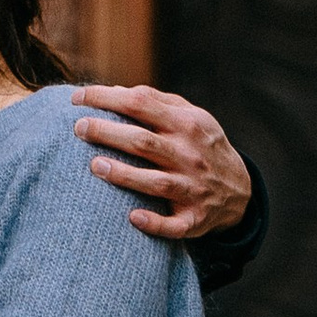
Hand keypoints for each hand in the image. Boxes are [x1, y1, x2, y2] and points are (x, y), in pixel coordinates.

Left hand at [69, 82, 251, 241]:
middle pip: (143, 142)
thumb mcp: (192, 116)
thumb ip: (156, 102)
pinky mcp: (194, 218)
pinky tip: (132, 218)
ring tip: (94, 165)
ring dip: (124, 175)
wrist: (240, 190)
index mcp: (186, 124)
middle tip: (78, 128)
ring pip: (155, 182)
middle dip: (108, 133)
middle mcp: (190, 155)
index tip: (76, 97)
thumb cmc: (202, 145)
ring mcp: (193, 188)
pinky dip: (154, 223)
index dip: (106, 98)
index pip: (141, 103)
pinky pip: (173, 224)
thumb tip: (113, 91)